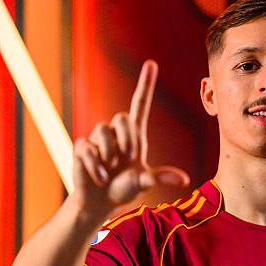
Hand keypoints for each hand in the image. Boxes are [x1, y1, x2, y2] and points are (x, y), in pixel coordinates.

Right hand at [72, 60, 189, 213]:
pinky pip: (87, 149)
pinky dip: (95, 166)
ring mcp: (97, 139)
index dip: (145, 84)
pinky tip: (100, 178)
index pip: (140, 104)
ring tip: (112, 168)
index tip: (152, 64)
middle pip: (121, 117)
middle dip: (127, 138)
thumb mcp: (144, 182)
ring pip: (101, 130)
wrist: (100, 201)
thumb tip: (184, 180)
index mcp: (134, 135)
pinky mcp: (81, 148)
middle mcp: (115, 133)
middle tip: (129, 158)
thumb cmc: (124, 188)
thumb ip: (161, 177)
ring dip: (109, 153)